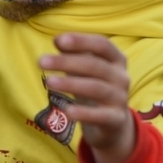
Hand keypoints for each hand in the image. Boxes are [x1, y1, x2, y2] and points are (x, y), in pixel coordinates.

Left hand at [40, 33, 136, 162]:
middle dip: (67, 62)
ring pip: (96, 88)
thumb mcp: (86, 69)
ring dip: (71, 84)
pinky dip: (84, 113)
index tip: (58, 40)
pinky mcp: (116, 119)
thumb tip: (57, 40)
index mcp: (117, 59)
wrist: (113, 122)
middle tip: (41, 61)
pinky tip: (67, 111)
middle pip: (95, 66)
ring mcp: (120, 98)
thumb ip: (74, 53)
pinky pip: (100, 115)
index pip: (102, 44)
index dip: (81, 41)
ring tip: (48, 82)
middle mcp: (121, 77)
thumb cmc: (95, 87)